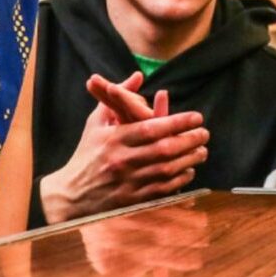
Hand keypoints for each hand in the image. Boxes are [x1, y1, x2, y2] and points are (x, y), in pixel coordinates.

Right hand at [37, 72, 209, 223]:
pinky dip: (180, 179)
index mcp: (114, 139)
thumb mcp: (96, 123)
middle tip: (204, 134)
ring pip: (167, 169)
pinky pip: (164, 189)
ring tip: (202, 150)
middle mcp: (122, 160)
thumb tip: (138, 75)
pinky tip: (189, 170)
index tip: (197, 117)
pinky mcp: (133, 200)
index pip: (152, 128)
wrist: (70, 194)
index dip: (178, 122)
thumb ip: (118, 97)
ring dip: (189, 159)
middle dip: (190, 140)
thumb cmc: (86, 154)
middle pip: (164, 149)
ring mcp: (128, 182)